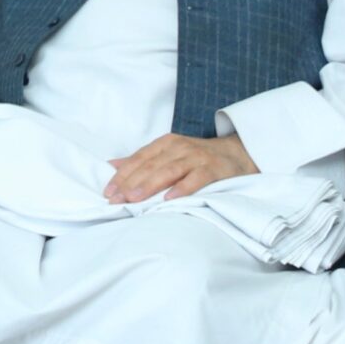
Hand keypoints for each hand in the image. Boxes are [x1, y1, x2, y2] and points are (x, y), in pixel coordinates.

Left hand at [104, 132, 255, 202]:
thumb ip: (142, 161)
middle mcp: (178, 148)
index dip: (122, 175)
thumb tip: (112, 166)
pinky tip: (171, 199)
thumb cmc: (196, 157)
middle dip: (131, 182)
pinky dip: (183, 188)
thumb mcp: (168, 154)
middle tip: (117, 199)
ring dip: (150, 185)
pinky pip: (196, 178)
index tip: (108, 192)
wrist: (235, 153)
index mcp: (164, 144)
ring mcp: (196, 157)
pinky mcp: (213, 168)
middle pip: (150, 165)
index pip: (138, 159)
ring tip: (135, 199)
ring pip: (169, 170)